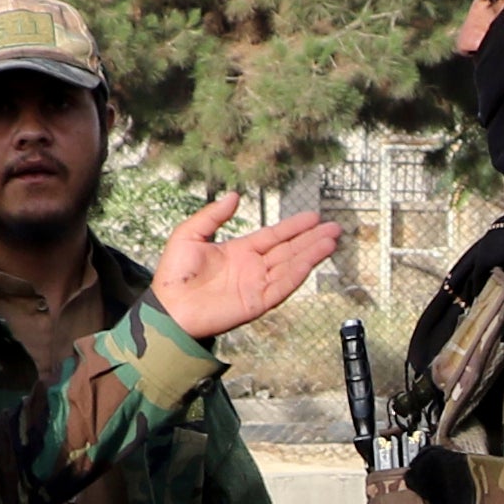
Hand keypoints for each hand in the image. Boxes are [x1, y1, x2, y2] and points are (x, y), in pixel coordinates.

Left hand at [146, 194, 340, 340]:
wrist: (169, 308)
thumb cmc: (174, 274)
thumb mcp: (190, 234)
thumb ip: (213, 215)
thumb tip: (233, 195)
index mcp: (240, 251)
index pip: (274, 236)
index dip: (294, 227)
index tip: (314, 217)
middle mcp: (253, 268)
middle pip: (289, 250)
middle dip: (312, 239)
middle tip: (334, 227)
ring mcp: (257, 285)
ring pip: (291, 266)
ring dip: (312, 254)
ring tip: (332, 240)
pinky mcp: (257, 303)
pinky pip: (283, 285)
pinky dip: (299, 273)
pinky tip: (313, 260)